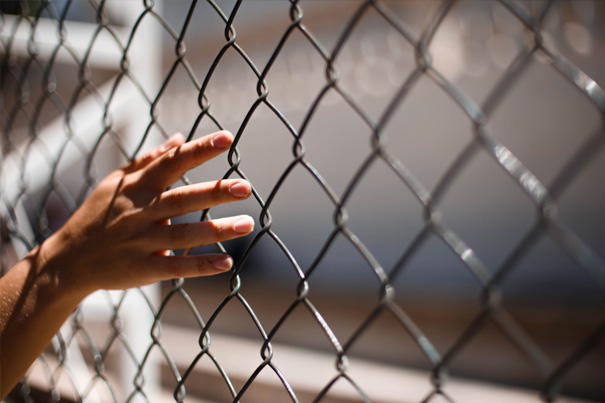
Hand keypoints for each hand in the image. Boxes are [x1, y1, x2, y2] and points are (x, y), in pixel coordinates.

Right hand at [43, 130, 253, 298]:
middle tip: (246, 187)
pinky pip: (176, 267)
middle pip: (182, 199)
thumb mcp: (115, 182)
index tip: (227, 138)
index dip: (199, 149)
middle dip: (215, 191)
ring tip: (247, 223)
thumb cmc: (97, 215)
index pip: (172, 163)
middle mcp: (141, 212)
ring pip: (184, 234)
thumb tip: (179, 138)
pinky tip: (227, 262)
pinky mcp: (143, 269)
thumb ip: (147, 160)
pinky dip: (202, 266)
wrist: (67, 260)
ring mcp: (142, 242)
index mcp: (137, 187)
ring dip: (216, 229)